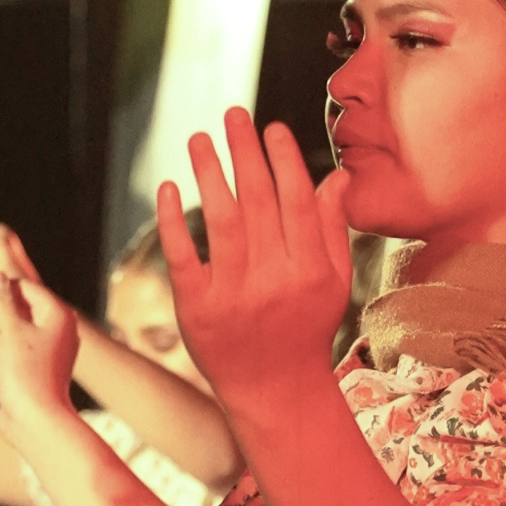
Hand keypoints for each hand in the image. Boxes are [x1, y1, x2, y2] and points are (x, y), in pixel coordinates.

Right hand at [0, 271, 79, 426]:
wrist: (36, 423)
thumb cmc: (26, 374)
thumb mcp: (10, 332)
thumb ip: (2, 302)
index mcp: (56, 315)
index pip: (24, 288)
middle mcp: (55, 330)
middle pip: (14, 311)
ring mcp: (45, 350)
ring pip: (9, 333)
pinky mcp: (34, 368)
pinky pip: (11, 352)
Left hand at [158, 108, 352, 403]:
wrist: (274, 391)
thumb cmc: (306, 328)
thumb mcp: (333, 282)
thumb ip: (331, 228)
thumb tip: (336, 175)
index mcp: (309, 269)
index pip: (295, 202)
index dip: (283, 160)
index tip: (271, 127)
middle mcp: (273, 280)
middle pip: (257, 202)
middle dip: (244, 152)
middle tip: (232, 114)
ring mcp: (233, 295)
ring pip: (221, 221)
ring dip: (209, 173)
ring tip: (199, 139)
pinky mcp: (196, 310)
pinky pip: (183, 256)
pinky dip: (174, 221)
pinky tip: (169, 188)